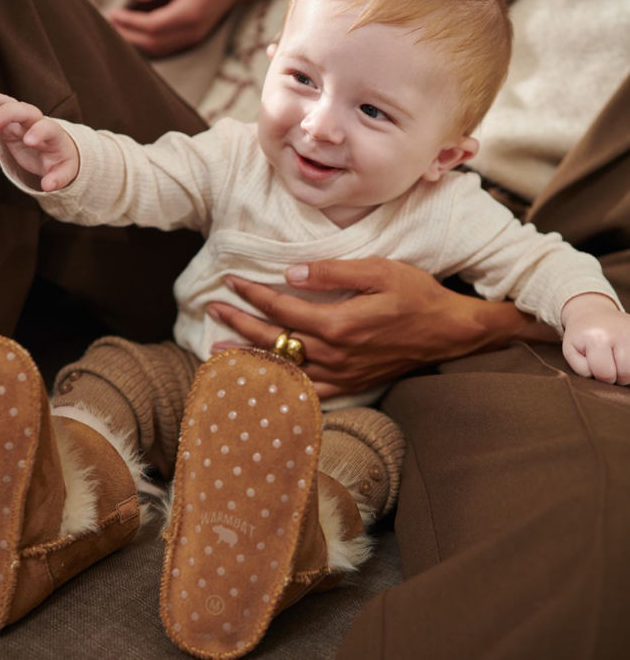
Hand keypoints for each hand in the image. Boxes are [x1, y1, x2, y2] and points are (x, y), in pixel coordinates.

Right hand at [0, 90, 77, 191]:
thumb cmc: (60, 161)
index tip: (29, 142)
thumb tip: (48, 187)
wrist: (56, 150)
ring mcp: (18, 120)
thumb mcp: (64, 172)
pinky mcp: (5, 124)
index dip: (39, 132)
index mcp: (53, 133)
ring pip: (1, 103)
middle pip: (22, 109)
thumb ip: (57, 179)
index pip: (47, 127)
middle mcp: (35, 121)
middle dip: (6, 113)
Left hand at [108, 0, 250, 55]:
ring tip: (116, 31)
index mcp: (190, 13)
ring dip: (136, 43)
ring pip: (159, 49)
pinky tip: (134, 37)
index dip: (130, 22)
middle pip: (153, 42)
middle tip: (108, 24)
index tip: (113, 12)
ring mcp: (194, 38)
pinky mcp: (193, 40)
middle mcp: (192, 31)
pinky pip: (166, 48)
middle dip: (128, 35)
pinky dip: (147, 45)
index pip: (153, 25)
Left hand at [208, 257, 545, 397]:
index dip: (254, 293)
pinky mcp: (350, 383)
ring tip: (221, 349)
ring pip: (285, 367)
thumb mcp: (379, 271)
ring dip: (251, 356)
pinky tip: (264, 382)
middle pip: (276, 338)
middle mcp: (334, 353)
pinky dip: (281, 387)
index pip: (283, 306)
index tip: (231, 282)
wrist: (449, 332)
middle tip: (213, 311)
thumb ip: (332, 273)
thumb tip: (291, 274)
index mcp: (338, 323)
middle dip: (240, 323)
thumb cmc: (416, 296)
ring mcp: (341, 373)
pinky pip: (308, 392)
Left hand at [561, 293, 629, 383]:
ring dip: (626, 370)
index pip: (605, 374)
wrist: (591, 313)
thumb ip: (583, 370)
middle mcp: (620, 333)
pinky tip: (623, 356)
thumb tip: (604, 378)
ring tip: (616, 360)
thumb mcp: (571, 352)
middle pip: (626, 373)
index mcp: (597, 338)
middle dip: (616, 376)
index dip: (599, 376)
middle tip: (607, 364)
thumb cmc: (580, 336)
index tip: (595, 366)